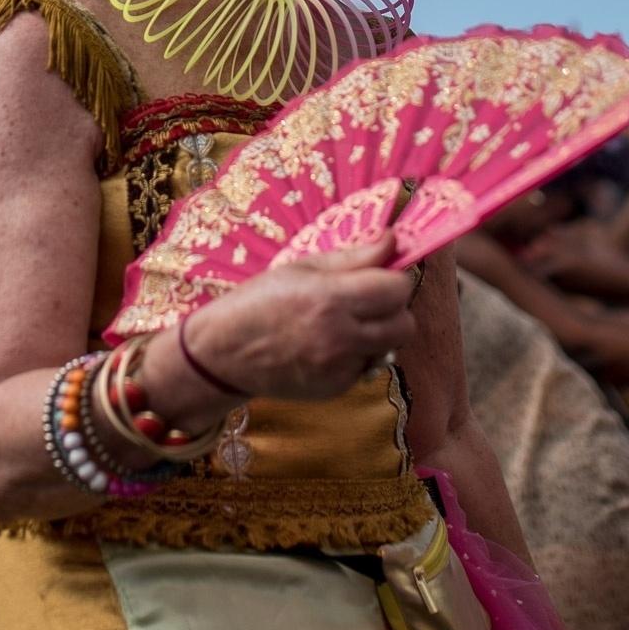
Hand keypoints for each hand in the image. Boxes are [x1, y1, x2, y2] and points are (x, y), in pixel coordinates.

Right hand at [184, 232, 416, 403]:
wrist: (224, 353)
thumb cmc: (260, 300)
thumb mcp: (303, 268)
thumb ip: (354, 257)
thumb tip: (393, 240)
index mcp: (331, 298)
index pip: (397, 289)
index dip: (396, 279)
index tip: (382, 276)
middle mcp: (340, 336)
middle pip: (404, 324)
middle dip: (394, 309)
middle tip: (370, 301)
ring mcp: (339, 368)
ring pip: (390, 348)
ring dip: (379, 333)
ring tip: (348, 324)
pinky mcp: (335, 389)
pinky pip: (366, 367)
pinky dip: (357, 355)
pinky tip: (329, 346)